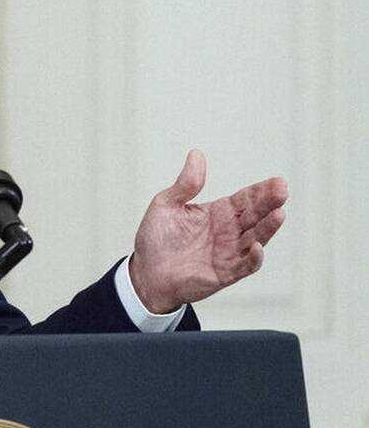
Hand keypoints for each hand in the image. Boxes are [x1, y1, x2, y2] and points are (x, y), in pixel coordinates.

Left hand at [129, 149, 287, 313]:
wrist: (146, 273)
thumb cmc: (156, 238)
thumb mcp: (166, 205)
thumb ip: (185, 184)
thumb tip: (196, 154)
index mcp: (218, 213)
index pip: (245, 199)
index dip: (261, 191)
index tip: (277, 181)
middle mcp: (229, 232)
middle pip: (255, 215)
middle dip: (270, 203)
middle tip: (282, 190)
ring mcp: (229, 253)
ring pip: (256, 238)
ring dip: (268, 227)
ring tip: (278, 213)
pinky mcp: (224, 273)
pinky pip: (244, 266)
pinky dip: (253, 258)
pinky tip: (257, 246)